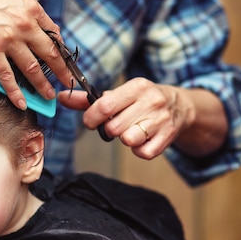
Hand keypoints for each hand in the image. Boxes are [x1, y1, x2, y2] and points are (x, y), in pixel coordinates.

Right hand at [0, 0, 71, 108]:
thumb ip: (28, 13)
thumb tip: (39, 28)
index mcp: (32, 8)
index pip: (55, 35)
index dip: (62, 52)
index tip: (66, 62)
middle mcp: (24, 24)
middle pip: (50, 54)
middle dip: (61, 72)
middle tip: (67, 83)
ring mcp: (8, 39)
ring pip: (32, 69)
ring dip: (42, 85)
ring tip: (48, 95)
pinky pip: (7, 77)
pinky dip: (16, 93)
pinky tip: (22, 102)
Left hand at [58, 77, 227, 158]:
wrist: (179, 105)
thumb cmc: (140, 101)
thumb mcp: (118, 94)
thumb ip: (88, 99)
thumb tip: (61, 97)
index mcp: (137, 87)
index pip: (104, 106)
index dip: (92, 118)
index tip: (92, 122)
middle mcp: (151, 101)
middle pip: (114, 127)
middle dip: (110, 130)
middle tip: (117, 125)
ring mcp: (161, 119)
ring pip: (128, 140)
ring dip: (125, 139)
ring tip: (130, 131)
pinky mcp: (168, 136)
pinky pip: (143, 153)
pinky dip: (139, 150)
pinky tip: (142, 140)